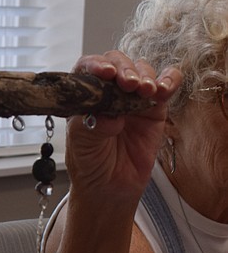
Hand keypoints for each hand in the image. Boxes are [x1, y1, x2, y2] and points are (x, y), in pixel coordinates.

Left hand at [64, 53, 180, 203]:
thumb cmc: (89, 164)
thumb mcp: (82, 146)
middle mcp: (108, 91)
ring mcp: (132, 98)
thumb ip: (91, 127)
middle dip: (125, 68)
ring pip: (142, 71)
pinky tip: (164, 88)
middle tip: (128, 84)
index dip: (96, 64)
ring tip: (145, 91)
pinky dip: (169, 80)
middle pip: (118, 63)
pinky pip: (166, 86)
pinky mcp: (155, 109)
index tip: (105, 73)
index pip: (87, 68)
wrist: (109, 189)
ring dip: (146, 75)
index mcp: (84, 94)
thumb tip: (110, 115)